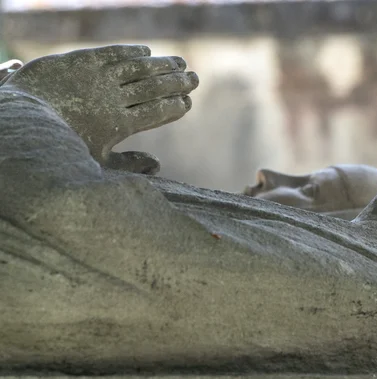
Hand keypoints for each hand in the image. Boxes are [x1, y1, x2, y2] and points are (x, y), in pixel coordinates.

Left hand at [1, 45, 198, 167]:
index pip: (156, 112)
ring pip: (139, 68)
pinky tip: (146, 51)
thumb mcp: (93, 164)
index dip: (175, 106)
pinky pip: (113, 53)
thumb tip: (158, 165)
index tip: (188, 103)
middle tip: (195, 79)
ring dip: (163, 65)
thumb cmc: (57, 149)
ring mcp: (97, 78)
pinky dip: (132, 52)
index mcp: (118, 125)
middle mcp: (112, 99)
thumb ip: (127, 165)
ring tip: (180, 63)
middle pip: (154, 88)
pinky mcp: (80, 61)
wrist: (18, 122)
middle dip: (178, 83)